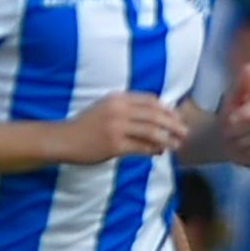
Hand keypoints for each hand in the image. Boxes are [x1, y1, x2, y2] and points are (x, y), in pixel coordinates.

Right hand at [57, 92, 189, 163]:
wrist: (64, 139)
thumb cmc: (86, 125)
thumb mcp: (105, 107)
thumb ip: (127, 108)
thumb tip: (154, 117)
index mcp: (117, 98)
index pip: (150, 100)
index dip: (167, 109)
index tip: (177, 117)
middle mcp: (118, 110)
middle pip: (155, 115)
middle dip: (173, 124)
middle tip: (184, 132)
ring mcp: (116, 127)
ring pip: (152, 132)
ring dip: (168, 138)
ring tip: (177, 144)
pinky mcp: (114, 145)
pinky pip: (141, 147)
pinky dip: (154, 150)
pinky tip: (160, 152)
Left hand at [215, 64, 249, 167]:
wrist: (229, 141)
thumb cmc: (232, 118)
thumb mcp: (232, 101)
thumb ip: (241, 85)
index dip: (245, 112)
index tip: (230, 120)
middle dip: (241, 130)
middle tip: (228, 135)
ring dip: (244, 141)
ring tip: (236, 142)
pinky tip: (246, 150)